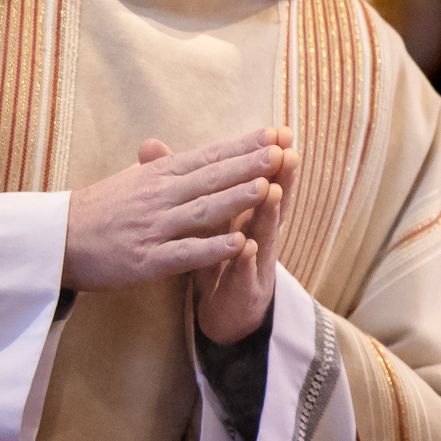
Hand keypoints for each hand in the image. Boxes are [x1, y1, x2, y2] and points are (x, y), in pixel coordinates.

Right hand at [62, 127, 292, 292]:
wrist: (54, 241)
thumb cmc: (100, 209)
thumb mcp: (134, 179)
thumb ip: (166, 164)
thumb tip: (192, 144)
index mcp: (160, 175)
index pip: (209, 156)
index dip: (242, 146)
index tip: (275, 133)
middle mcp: (159, 197)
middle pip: (210, 179)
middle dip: (248, 165)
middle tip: (282, 152)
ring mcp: (153, 228)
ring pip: (201, 211)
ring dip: (235, 199)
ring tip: (267, 187)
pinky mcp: (146, 259)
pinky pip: (184, 253)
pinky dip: (212, 248)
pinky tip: (239, 243)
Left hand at [166, 134, 297, 345]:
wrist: (228, 308)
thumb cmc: (215, 256)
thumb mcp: (204, 219)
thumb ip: (190, 185)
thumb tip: (153, 144)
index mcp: (247, 213)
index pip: (258, 179)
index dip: (266, 158)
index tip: (278, 131)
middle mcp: (258, 233)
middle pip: (272, 201)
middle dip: (280, 177)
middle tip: (287, 152)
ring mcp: (255, 262)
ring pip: (263, 234)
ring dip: (268, 213)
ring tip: (270, 190)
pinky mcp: (244, 290)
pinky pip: (242, 274)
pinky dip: (243, 261)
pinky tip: (244, 248)